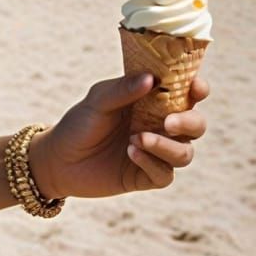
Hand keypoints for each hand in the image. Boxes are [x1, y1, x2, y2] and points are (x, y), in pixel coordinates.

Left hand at [30, 72, 208, 199]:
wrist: (57, 159)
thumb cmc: (79, 123)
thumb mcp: (97, 101)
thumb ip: (122, 89)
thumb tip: (151, 78)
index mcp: (152, 103)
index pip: (186, 94)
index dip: (198, 90)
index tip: (196, 87)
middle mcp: (160, 128)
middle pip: (196, 125)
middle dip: (189, 123)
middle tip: (168, 123)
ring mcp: (156, 153)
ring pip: (185, 153)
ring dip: (166, 147)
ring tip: (135, 139)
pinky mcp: (146, 177)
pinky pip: (165, 174)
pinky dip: (152, 164)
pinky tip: (130, 153)